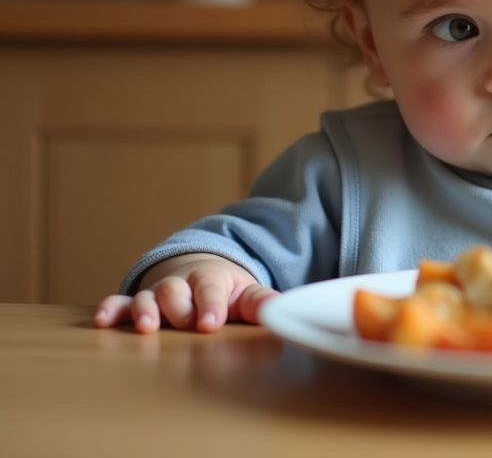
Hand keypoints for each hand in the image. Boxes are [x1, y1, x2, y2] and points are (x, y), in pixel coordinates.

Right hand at [93, 253, 278, 333]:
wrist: (199, 273)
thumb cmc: (225, 290)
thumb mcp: (245, 294)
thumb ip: (260, 302)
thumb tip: (279, 309)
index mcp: (210, 279)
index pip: (210, 290)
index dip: (211, 306)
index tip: (211, 324)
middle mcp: (180, 284)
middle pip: (175, 293)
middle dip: (179, 310)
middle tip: (185, 325)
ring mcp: (156, 292)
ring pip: (147, 297)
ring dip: (145, 311)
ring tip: (147, 326)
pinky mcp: (136, 301)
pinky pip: (120, 302)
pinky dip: (111, 309)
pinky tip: (102, 320)